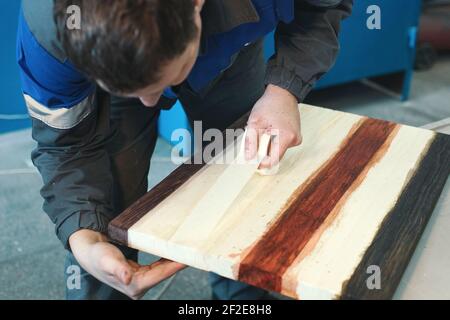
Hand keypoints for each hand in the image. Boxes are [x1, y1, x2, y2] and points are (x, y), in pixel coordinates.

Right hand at [69, 229, 184, 299]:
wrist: (88, 252)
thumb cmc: (97, 255)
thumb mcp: (107, 260)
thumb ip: (118, 269)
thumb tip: (128, 279)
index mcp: (134, 285)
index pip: (160, 275)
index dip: (174, 267)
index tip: (188, 259)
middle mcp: (138, 286)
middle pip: (163, 274)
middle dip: (177, 263)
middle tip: (194, 251)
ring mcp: (139, 281)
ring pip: (162, 270)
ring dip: (173, 261)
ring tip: (187, 250)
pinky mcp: (139, 274)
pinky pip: (157, 267)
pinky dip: (165, 260)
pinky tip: (173, 252)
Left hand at [246, 84, 301, 168]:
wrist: (283, 93)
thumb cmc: (270, 104)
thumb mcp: (255, 122)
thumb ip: (251, 141)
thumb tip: (249, 158)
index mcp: (286, 137)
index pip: (273, 160)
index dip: (261, 162)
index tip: (252, 160)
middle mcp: (294, 140)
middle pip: (274, 155)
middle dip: (262, 150)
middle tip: (255, 138)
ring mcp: (295, 139)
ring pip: (276, 150)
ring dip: (267, 144)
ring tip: (264, 130)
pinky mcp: (294, 136)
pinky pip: (280, 144)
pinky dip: (273, 140)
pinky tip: (271, 129)